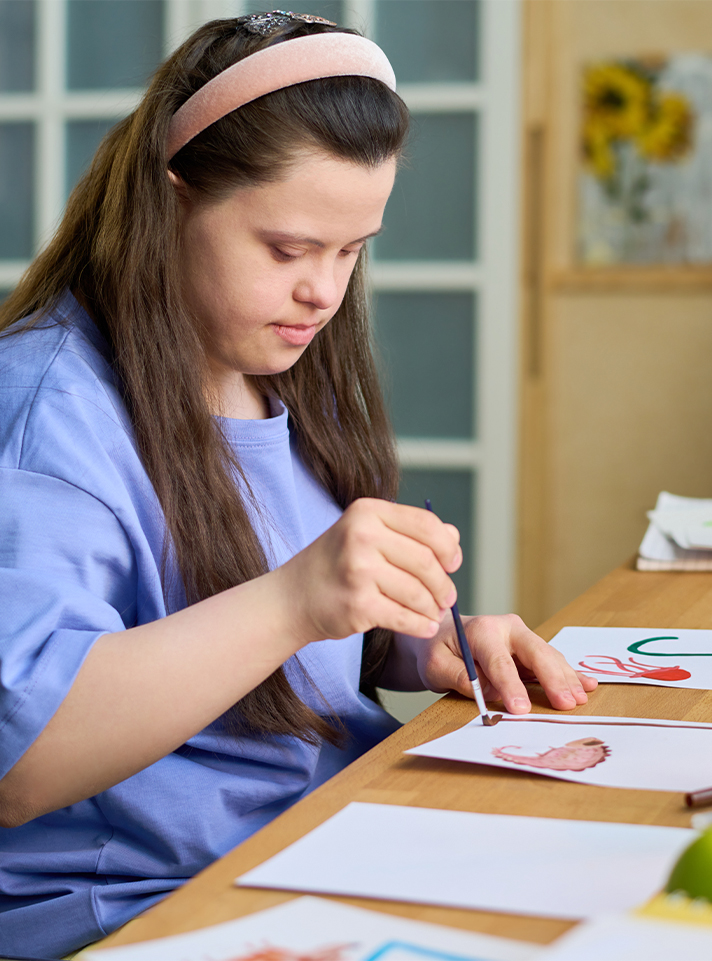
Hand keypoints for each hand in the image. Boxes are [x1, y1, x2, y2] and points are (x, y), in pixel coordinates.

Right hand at [278, 498, 461, 644]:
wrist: (293, 597)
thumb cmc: (336, 564)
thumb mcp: (367, 535)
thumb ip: (410, 532)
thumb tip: (453, 537)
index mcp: (368, 512)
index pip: (426, 524)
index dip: (447, 546)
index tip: (453, 563)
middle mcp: (362, 536)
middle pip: (427, 561)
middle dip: (444, 584)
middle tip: (447, 597)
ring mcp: (358, 570)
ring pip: (418, 592)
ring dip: (432, 608)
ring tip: (433, 613)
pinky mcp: (357, 604)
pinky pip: (404, 617)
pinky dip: (420, 625)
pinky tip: (423, 627)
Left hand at [414, 613, 596, 711]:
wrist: (443, 636)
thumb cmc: (438, 650)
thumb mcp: (436, 664)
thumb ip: (460, 676)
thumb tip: (490, 691)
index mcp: (482, 630)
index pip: (500, 662)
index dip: (511, 687)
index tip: (522, 710)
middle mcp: (506, 628)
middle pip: (535, 653)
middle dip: (553, 679)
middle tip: (567, 704)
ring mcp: (521, 637)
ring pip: (549, 657)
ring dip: (565, 678)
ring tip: (579, 699)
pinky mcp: (529, 649)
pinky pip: (552, 660)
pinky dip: (569, 673)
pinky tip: (587, 684)